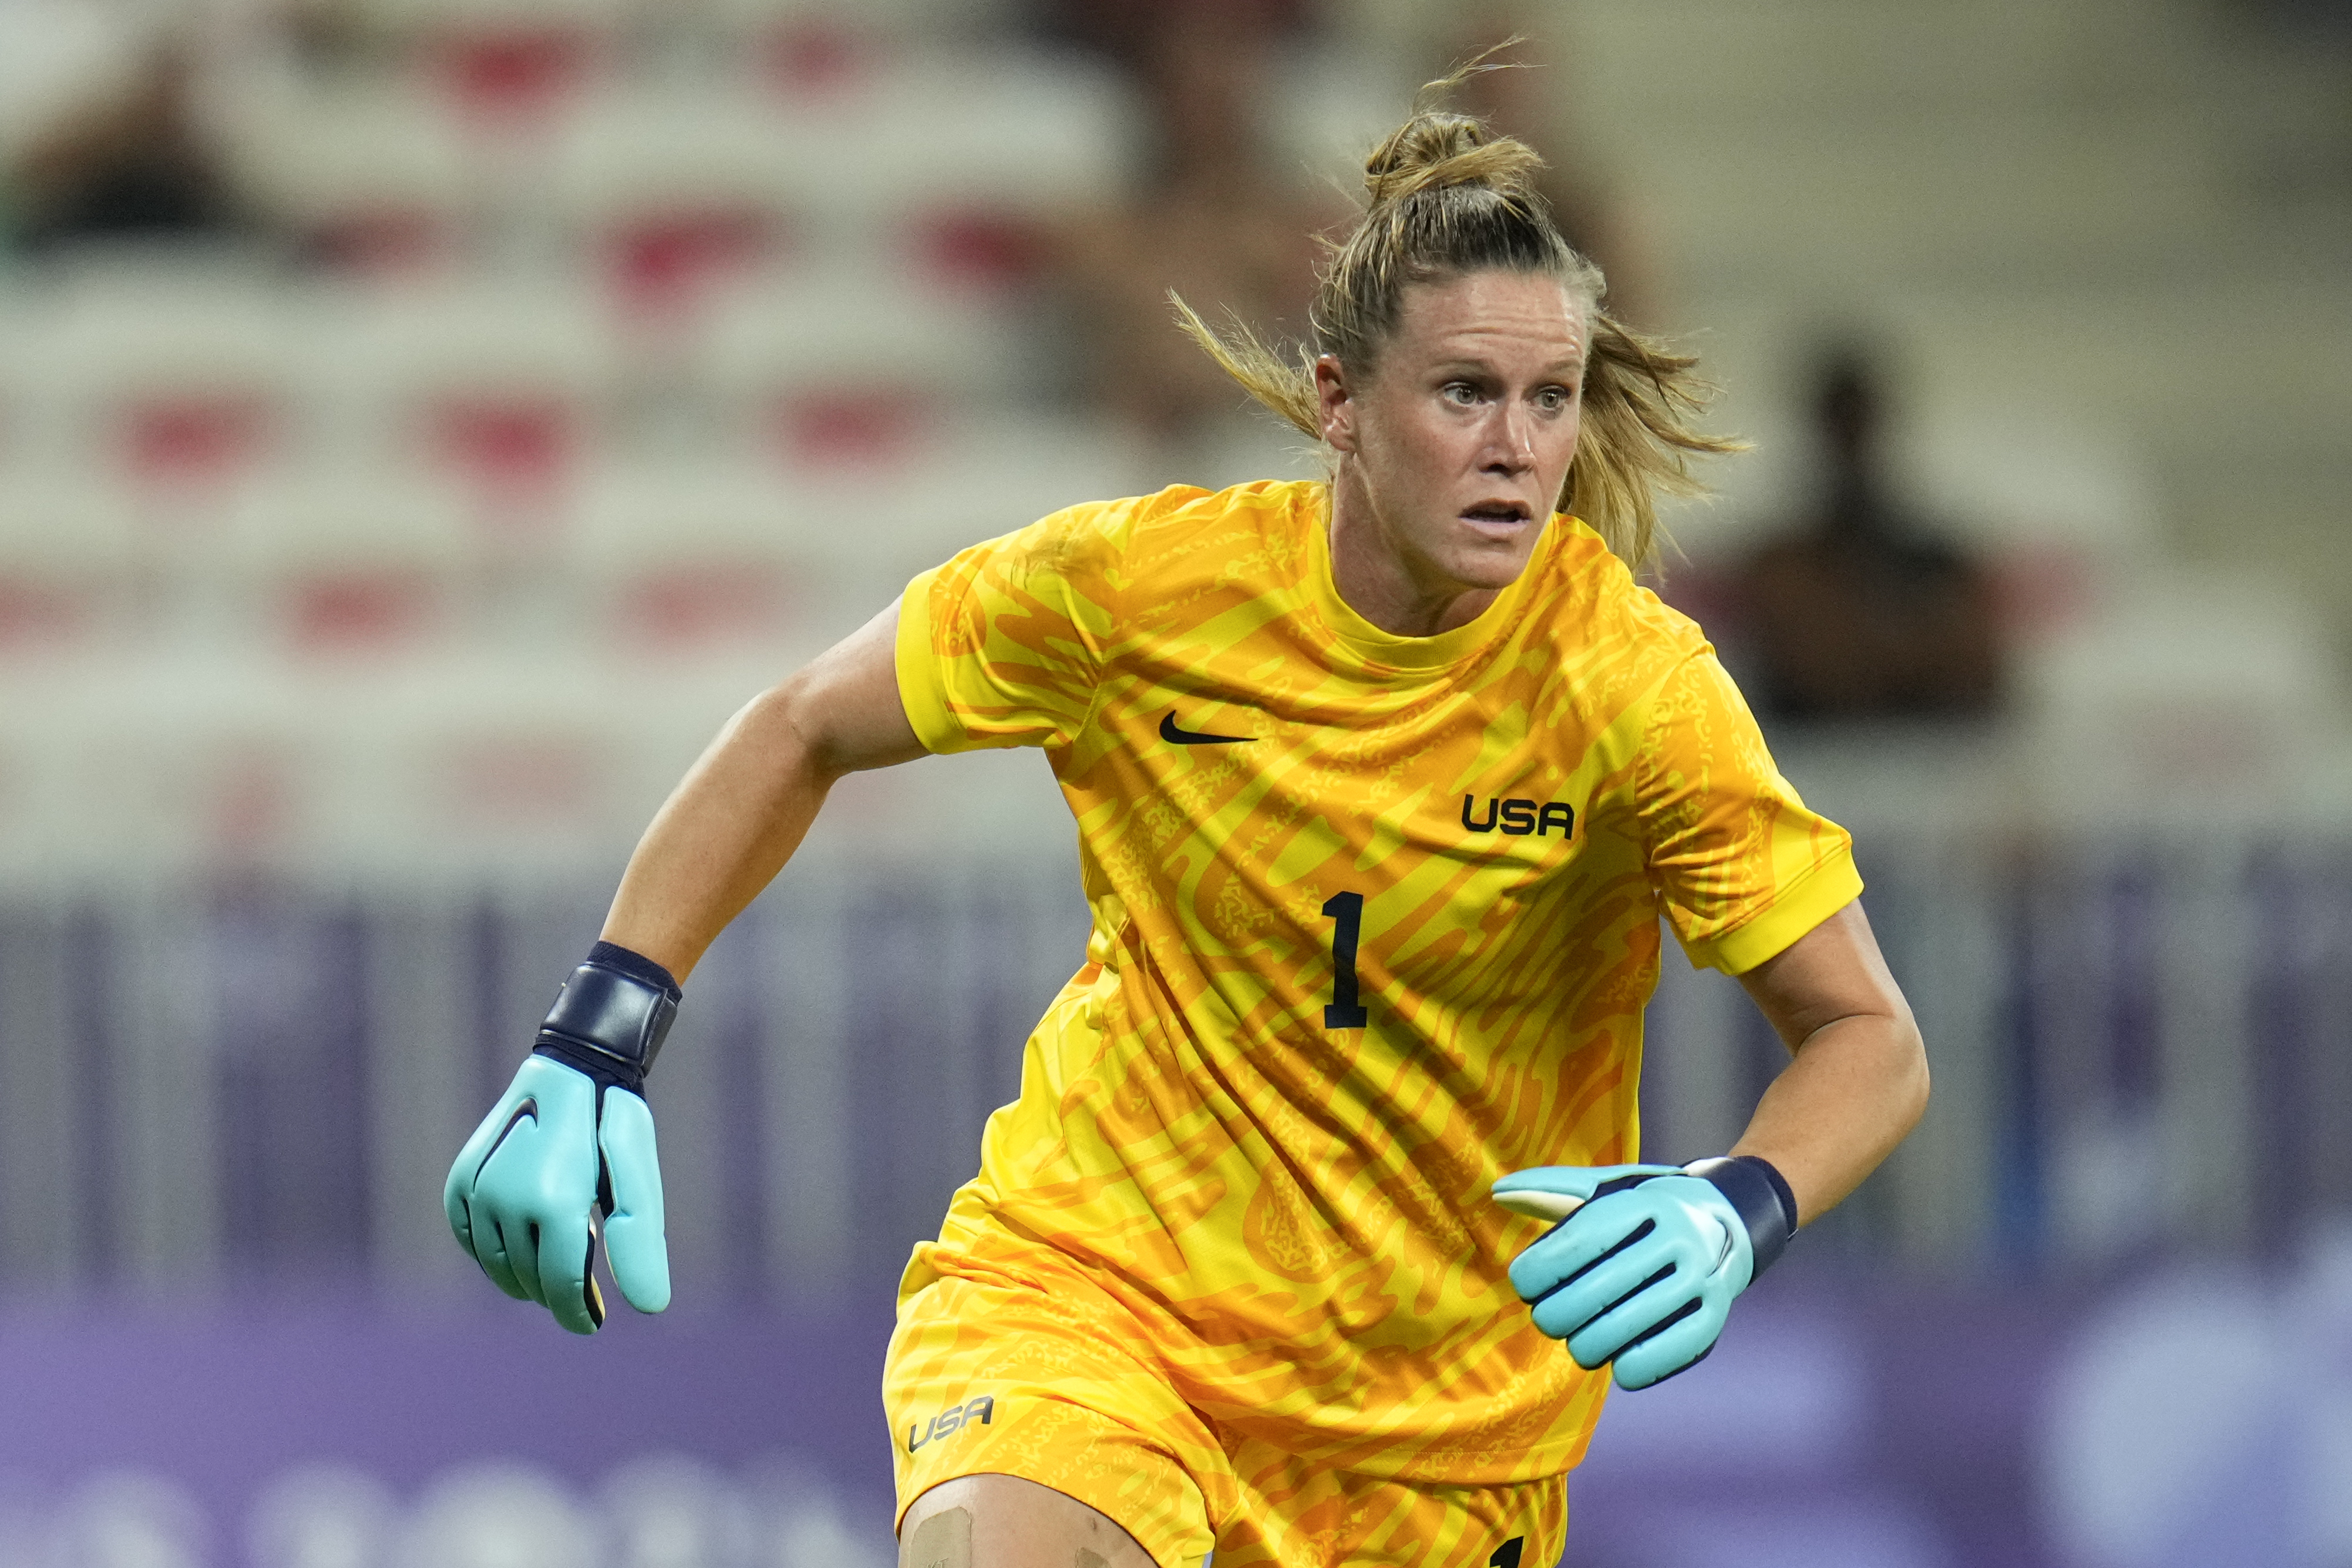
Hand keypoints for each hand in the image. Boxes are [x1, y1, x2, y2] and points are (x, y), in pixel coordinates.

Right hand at [445, 1055, 669, 1332]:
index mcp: (556, 1201)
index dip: (577, 1314)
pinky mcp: (459, 1182)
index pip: (561, 1287)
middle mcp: (508, 1198)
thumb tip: (651, 1308)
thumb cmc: (614, 1127)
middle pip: (531, 1280)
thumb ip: (639, 1242)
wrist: (574, 1067)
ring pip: (498, 1267)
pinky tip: (520, 1243)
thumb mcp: (639, 1181)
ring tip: (556, 1258)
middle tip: (582, 1285)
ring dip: (526, 1277)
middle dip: (557, 1292)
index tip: (590, 1324)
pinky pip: (470, 1240)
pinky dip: (494, 1254)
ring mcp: (477, 1190)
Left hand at [1493, 1158, 1790, 1389]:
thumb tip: (1498, 1193)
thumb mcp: (1605, 1189)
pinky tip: (1618, 1366)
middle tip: (1548, 1320)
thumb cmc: (1646, 1210)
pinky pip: (1670, 1351)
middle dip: (1558, 1314)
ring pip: (1628, 1326)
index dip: (1540, 1270)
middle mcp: (1677, 1236)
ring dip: (1588, 1345)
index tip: (1524, 1285)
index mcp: (1643, 1201)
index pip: (1579, 1241)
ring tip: (1579, 1343)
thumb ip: (1550, 1190)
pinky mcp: (1716, 1314)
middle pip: (1598, 1290)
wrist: (1729, 1221)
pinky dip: (1636, 1368)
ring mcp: (1701, 1276)